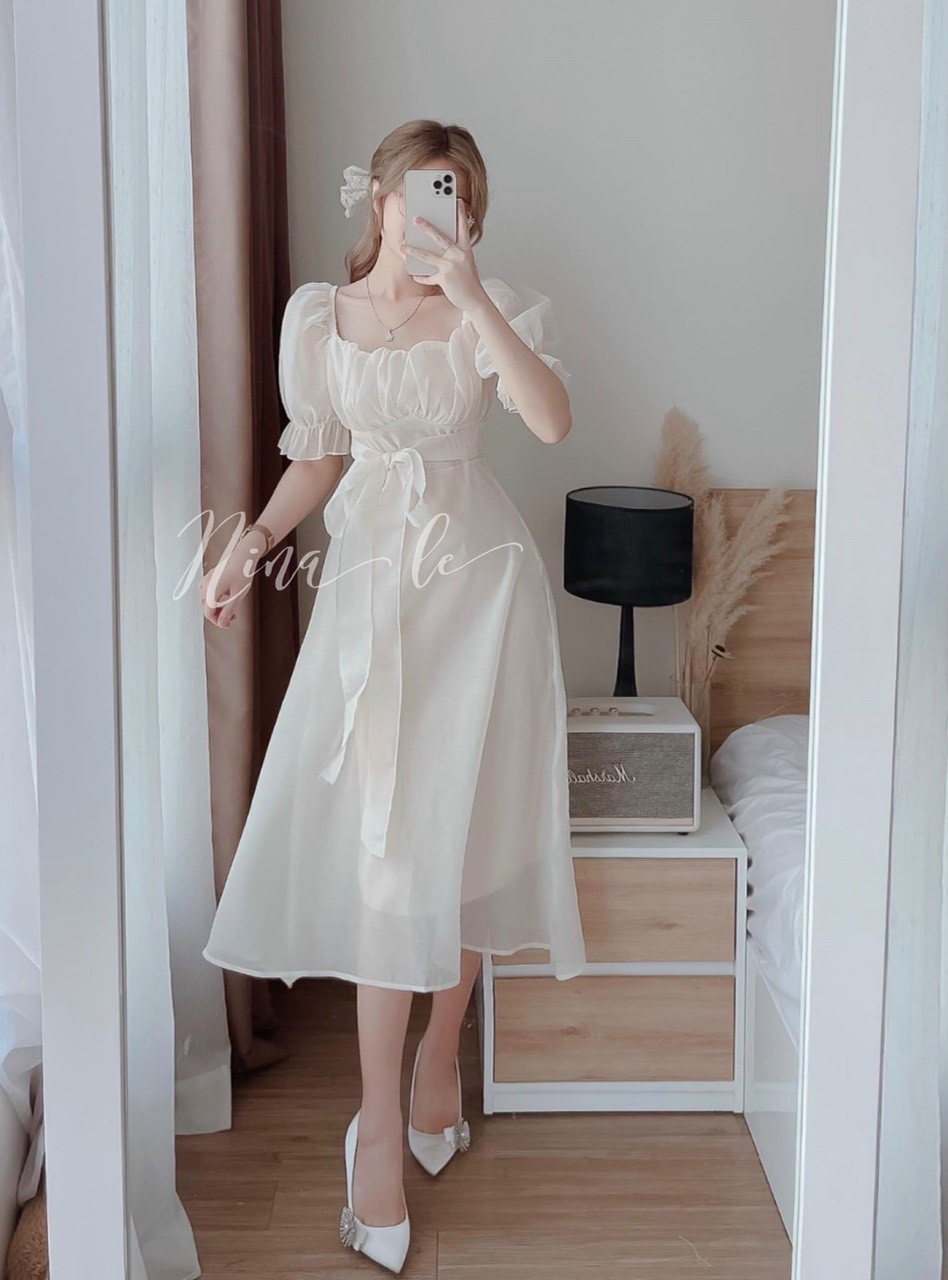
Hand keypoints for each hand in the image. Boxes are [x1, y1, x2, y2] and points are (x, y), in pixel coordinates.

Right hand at [199, 540, 261, 628]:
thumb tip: (222, 624)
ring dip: (219, 607)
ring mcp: (206, 580)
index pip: (209, 613)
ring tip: (233, 607)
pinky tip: (228, 598)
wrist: (244, 555)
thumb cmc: (242, 572)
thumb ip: (229, 610)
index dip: (219, 622)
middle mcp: (205, 585)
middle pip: (208, 607)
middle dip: (220, 615)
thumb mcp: (237, 595)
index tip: (229, 624)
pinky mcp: (210, 578)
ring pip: (208, 601)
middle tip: (234, 617)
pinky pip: (209, 593)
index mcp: (210, 590)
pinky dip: (217, 599)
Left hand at [399, 198, 486, 312]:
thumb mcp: (466, 263)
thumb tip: (439, 246)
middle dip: (426, 227)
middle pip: (440, 238)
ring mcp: (451, 267)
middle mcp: (458, 255)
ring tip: (402, 245)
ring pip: (428, 256)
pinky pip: (429, 277)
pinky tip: (415, 275)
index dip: (461, 214)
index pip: (463, 228)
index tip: (458, 201)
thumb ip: (455, 253)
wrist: (475, 299)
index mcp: (465, 250)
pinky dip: (421, 276)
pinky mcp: (444, 279)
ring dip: (412, 250)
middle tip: (415, 219)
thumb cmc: (469, 281)